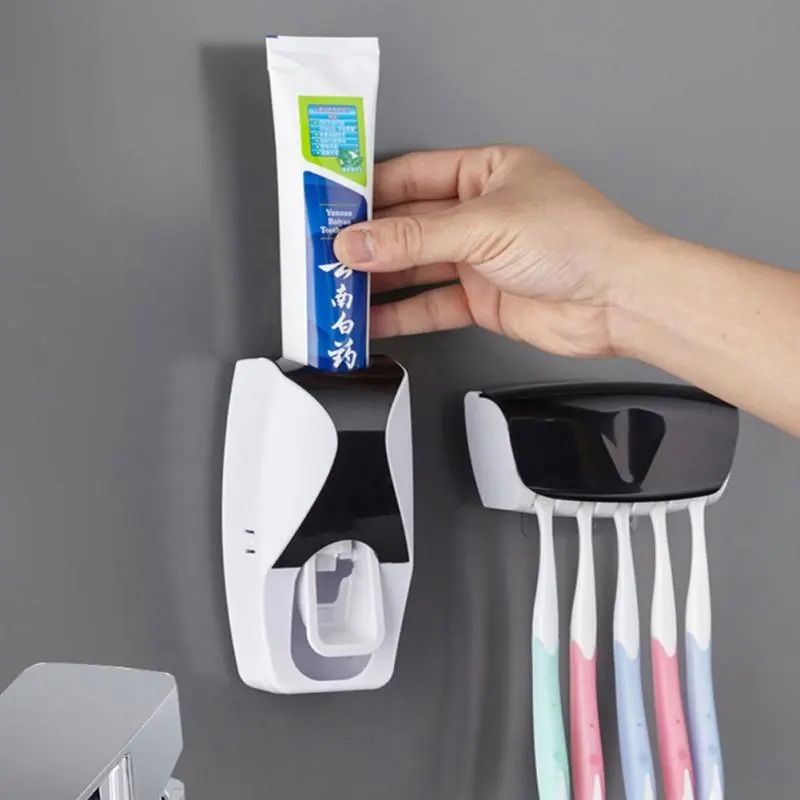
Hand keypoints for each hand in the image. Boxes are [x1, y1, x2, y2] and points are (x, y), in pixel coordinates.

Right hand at [333, 146, 658, 357]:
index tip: (330, 205)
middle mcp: (480, 214)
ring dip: (378, 281)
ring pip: (415, 268)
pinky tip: (374, 320)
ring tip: (339, 290)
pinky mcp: (482, 300)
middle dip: (367, 242)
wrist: (618, 300)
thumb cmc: (580, 241)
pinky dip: (401, 315)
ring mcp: (480, 259)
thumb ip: (416, 238)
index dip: (369, 191)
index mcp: (486, 173)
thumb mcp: (486, 226)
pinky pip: (430, 305)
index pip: (412, 176)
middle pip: (408, 226)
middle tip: (325, 255)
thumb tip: (360, 241)